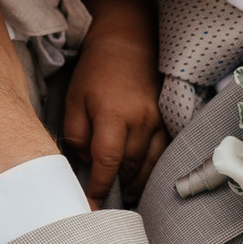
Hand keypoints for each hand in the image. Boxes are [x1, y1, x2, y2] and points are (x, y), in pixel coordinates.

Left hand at [63, 63, 168, 203]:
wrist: (128, 43)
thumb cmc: (96, 71)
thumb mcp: (74, 99)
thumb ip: (77, 134)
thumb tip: (88, 160)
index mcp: (114, 114)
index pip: (108, 160)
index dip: (99, 185)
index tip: (91, 201)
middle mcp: (141, 120)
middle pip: (131, 167)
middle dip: (117, 186)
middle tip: (104, 199)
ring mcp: (159, 120)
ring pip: (150, 164)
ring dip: (135, 183)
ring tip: (121, 193)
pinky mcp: (168, 119)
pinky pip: (163, 153)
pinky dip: (151, 169)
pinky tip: (139, 177)